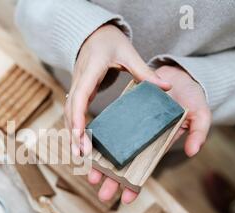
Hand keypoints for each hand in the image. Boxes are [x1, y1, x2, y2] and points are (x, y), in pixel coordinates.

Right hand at [65, 24, 170, 156]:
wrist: (93, 34)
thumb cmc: (109, 41)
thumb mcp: (128, 52)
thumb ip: (144, 71)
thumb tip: (166, 86)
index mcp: (90, 70)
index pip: (80, 96)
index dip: (77, 116)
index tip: (79, 134)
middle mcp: (79, 80)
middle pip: (71, 110)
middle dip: (74, 133)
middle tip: (81, 155)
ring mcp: (76, 87)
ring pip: (69, 113)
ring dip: (72, 134)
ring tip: (80, 156)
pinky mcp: (78, 92)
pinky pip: (73, 112)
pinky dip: (75, 128)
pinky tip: (81, 144)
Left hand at [88, 65, 211, 203]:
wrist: (176, 76)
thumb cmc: (190, 97)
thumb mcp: (200, 114)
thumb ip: (199, 132)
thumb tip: (193, 151)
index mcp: (158, 147)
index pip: (145, 170)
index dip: (136, 186)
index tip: (126, 199)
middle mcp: (142, 142)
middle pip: (125, 166)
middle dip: (113, 181)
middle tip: (103, 195)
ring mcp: (131, 130)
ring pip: (113, 152)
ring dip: (102, 165)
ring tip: (91, 177)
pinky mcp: (122, 116)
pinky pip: (108, 131)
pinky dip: (99, 141)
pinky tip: (88, 150)